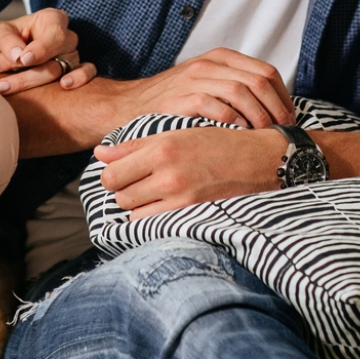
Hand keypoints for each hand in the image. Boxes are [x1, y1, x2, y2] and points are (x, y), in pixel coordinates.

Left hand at [0, 8, 96, 93]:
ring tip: (3, 87)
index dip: (41, 48)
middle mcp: (65, 37)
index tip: (24, 59)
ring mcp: (71, 56)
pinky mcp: (73, 72)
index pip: (54, 34)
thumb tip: (19, 56)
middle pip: (58, 55)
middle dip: (28, 72)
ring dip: (31, 81)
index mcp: (51, 20)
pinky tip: (65, 86)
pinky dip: (79, 79)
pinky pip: (87, 73)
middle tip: (1, 83)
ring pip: (61, 71)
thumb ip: (7, 42)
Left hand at [96, 126, 287, 217]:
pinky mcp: (190, 214)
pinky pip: (153, 224)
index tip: (122, 173)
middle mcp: (167, 173)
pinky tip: (164, 206)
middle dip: (125, 190)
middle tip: (140, 183)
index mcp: (161, 148)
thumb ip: (135, 145)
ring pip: (133, 212)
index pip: (111, 172)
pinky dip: (153, 218)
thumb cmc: (217, 143)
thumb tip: (99, 153)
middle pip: (119, 194)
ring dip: (138, 205)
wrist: (259, 161)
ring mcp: (179, 197)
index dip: (112, 175)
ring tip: (154, 194)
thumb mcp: (176, 134)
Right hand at [113, 48, 294, 128]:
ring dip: (259, 116)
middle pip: (259, 80)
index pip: (266, 72)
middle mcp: (210, 63)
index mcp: (221, 58)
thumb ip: (236, 88)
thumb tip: (275, 110)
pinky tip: (239, 134)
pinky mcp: (182, 97)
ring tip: (264, 135)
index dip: (283, 97)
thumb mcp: (208, 83)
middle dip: (277, 108)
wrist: (130, 106)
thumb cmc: (174, 101)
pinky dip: (233, 121)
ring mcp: (195, 78)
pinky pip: (216, 106)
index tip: (290, 119)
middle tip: (283, 131)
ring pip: (242, 91)